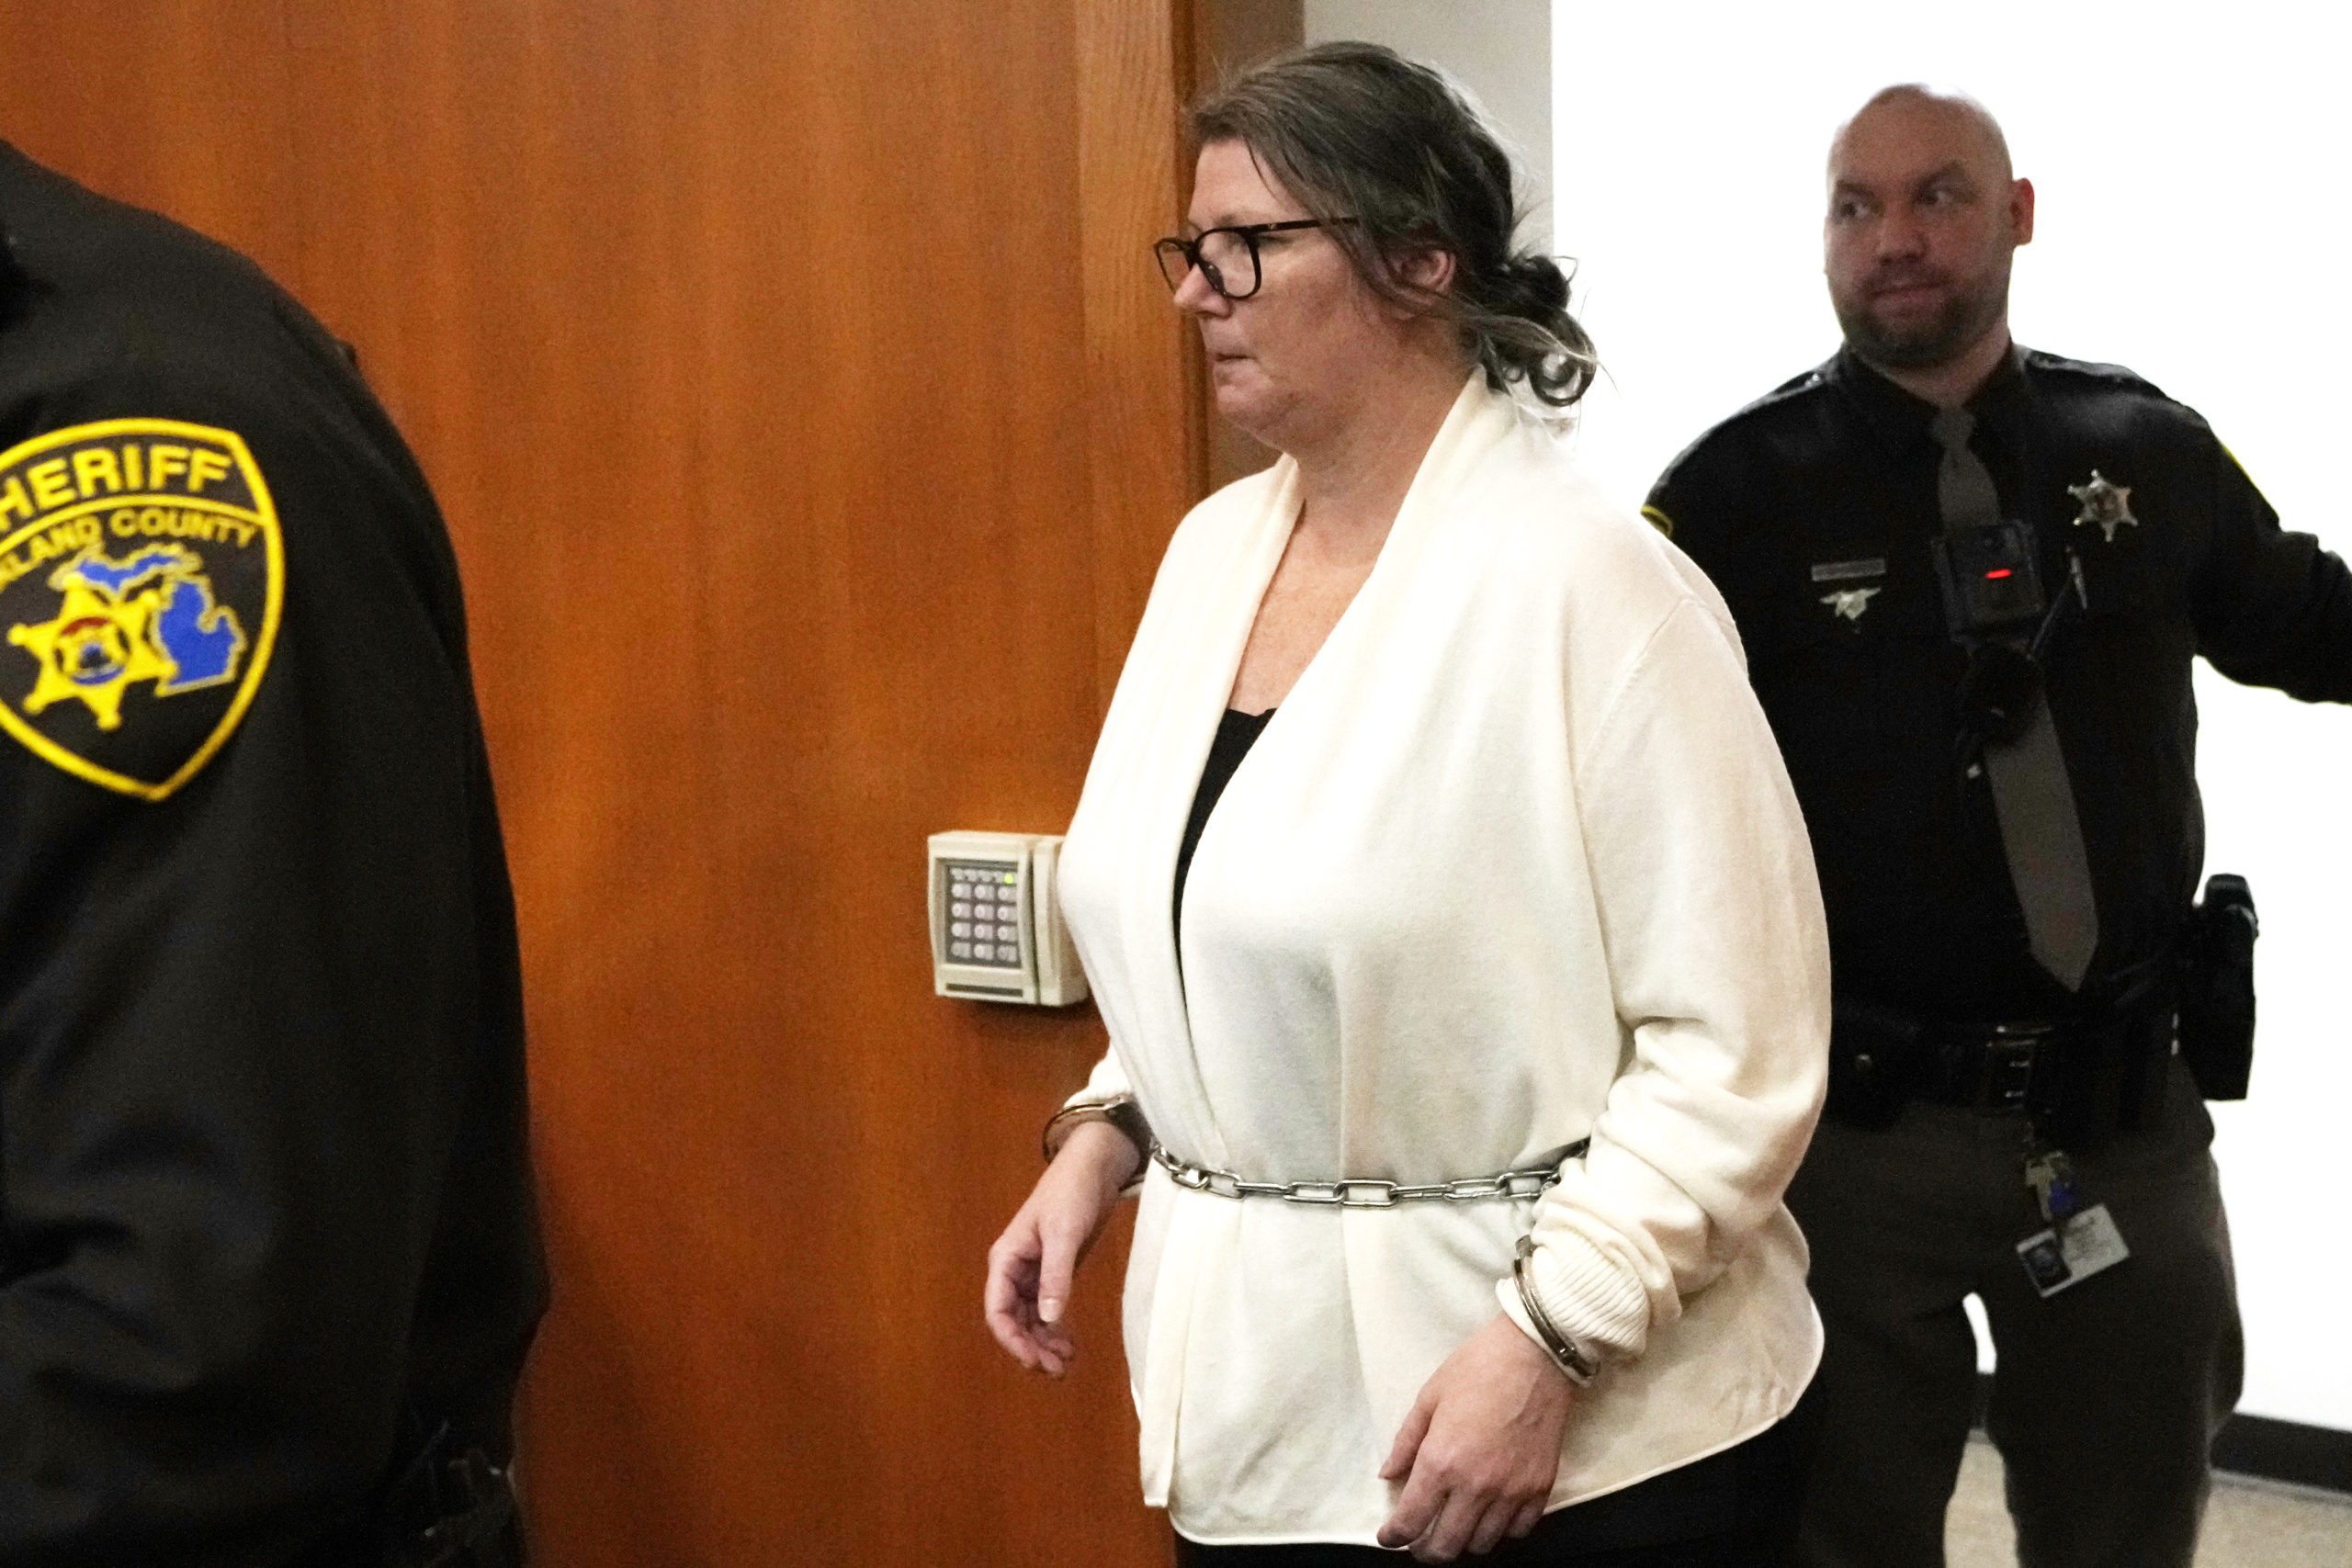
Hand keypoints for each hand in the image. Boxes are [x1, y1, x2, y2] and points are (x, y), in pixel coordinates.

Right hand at [983, 1120, 1140, 1376]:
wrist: (1094, 1169)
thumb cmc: (1072, 1193)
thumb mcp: (1064, 1234)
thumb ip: (1056, 1275)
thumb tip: (1049, 1318)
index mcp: (1006, 1258)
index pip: (998, 1310)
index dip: (1012, 1340)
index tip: (1033, 1361)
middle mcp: (1015, 1269)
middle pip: (1013, 1321)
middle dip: (1030, 1348)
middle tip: (1056, 1371)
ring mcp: (1034, 1273)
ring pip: (1030, 1320)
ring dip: (1043, 1343)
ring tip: (1064, 1364)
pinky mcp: (1054, 1273)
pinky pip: (1047, 1310)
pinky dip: (1055, 1329)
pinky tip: (1068, 1344)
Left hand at [1377, 1313, 1576, 1560]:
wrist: (1536, 1355)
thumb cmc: (1478, 1368)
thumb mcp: (1429, 1397)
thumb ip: (1406, 1442)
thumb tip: (1389, 1474)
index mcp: (1442, 1461)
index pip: (1411, 1521)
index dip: (1394, 1536)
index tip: (1390, 1537)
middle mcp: (1476, 1485)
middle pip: (1446, 1546)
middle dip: (1426, 1552)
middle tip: (1418, 1544)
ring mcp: (1511, 1490)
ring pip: (1482, 1544)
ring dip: (1462, 1543)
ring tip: (1453, 1529)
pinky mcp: (1540, 1488)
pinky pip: (1517, 1530)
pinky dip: (1500, 1532)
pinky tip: (1490, 1518)